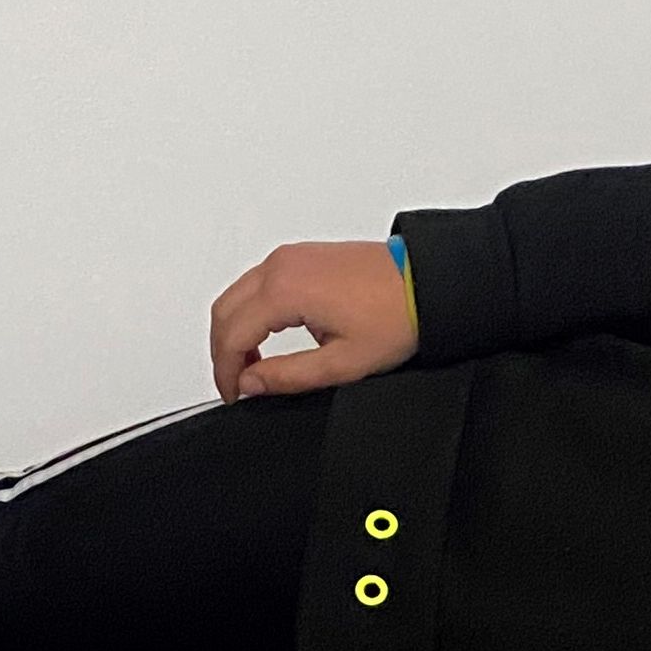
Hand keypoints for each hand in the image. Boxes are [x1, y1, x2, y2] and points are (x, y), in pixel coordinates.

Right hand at [209, 241, 418, 402]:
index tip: (234, 394)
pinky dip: (249, 311)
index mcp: (285, 290)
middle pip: (224, 311)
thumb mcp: (342, 362)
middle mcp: (281, 266)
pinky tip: (266, 336)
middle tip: (237, 384)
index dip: (225, 372)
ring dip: (234, 330)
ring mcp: (290, 257)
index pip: (231, 335)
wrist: (427, 281)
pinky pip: (256, 282)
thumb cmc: (397, 314)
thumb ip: (288, 376)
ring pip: (236, 294)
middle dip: (223, 352)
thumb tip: (250, 383)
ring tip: (252, 366)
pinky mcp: (301, 256)